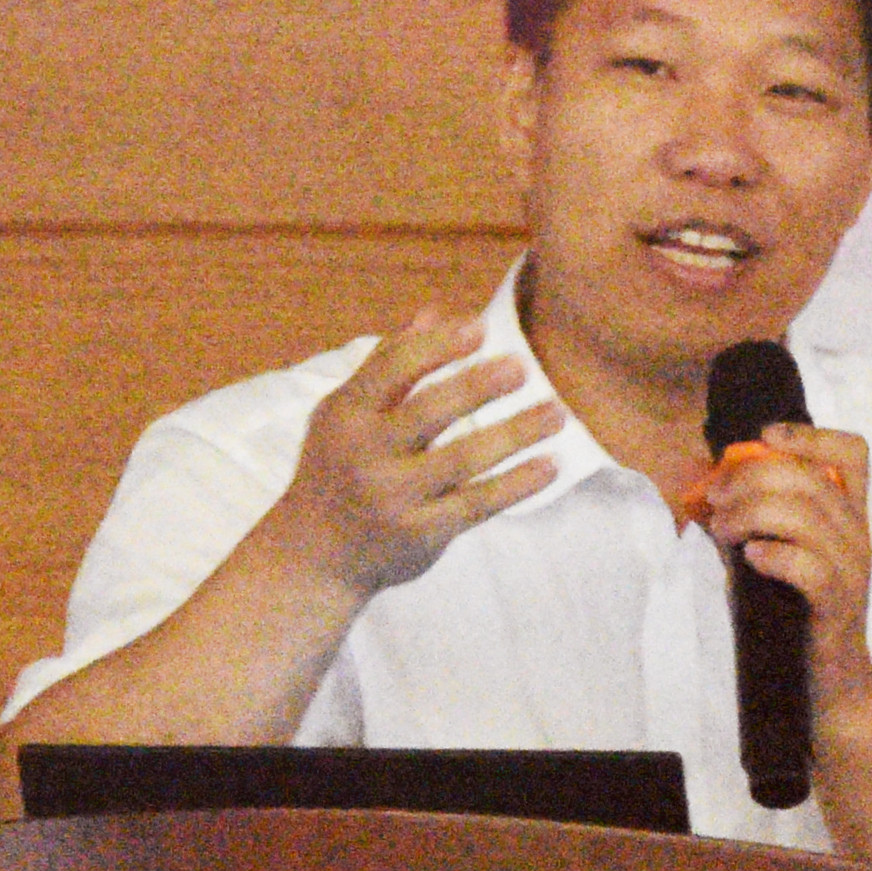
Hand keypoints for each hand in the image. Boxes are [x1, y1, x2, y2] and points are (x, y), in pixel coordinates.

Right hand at [260, 308, 562, 601]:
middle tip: (522, 367)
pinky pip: (477, 504)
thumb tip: (435, 313)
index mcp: (346, 414)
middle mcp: (365, 454)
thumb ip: (388, 364)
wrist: (314, 556)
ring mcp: (393, 498)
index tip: (480, 327)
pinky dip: (517, 485)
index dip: (437, 346)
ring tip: (556, 413)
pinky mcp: (421, 534)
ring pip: (461, 460)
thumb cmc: (339, 468)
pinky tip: (549, 465)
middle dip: (477, 387)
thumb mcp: (346, 414)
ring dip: (514, 434)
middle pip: (428, 412)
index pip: (392, 369)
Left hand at [697, 421, 871, 719]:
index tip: (765, 437)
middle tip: (716, 499)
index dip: (810, 433)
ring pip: (806, 515)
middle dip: (752, 477)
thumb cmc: (794, 622)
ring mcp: (851, 570)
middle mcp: (857, 536)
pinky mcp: (837, 605)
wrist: (830, 690)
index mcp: (848, 518)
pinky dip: (773, 554)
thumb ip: (746, 523)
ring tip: (723, 532)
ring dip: (751, 513)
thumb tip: (699, 490)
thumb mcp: (769, 561)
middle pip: (811, 477)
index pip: (853, 453)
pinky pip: (808, 565)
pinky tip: (750, 560)